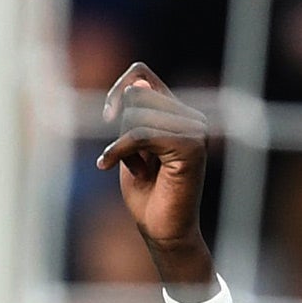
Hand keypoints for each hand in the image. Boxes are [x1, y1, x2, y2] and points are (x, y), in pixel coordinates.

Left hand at [96, 62, 209, 258]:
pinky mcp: (191, 147)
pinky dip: (118, 150)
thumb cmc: (146, 191)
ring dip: (121, 143)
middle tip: (116, 153)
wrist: (161, 227)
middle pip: (137, 93)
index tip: (108, 116)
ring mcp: (195, 130)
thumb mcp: (131, 148)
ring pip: (138, 114)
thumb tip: (136, 85)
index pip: (142, 75)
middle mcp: (191, 117)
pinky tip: (106, 165)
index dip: (119, 88)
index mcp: (177, 112)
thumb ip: (132, 118)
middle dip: (118, 121)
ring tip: (127, 165)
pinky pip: (141, 134)